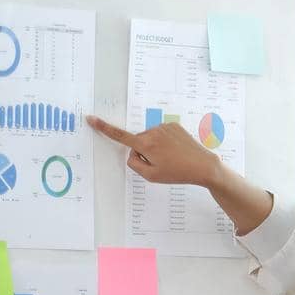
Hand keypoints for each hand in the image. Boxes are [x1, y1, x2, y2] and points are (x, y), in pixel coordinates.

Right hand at [87, 114, 221, 186]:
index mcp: (145, 145)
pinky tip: (177, 150)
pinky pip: (161, 134)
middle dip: (144, 152)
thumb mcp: (151, 175)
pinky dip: (165, 142)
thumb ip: (134, 164)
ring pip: (150, 138)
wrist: (204, 165)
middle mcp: (153, 132)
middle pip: (138, 142)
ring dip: (155, 147)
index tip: (91, 118)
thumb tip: (131, 153)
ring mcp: (164, 127)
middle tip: (162, 163)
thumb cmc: (177, 173)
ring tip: (172, 157)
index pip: (119, 136)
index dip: (103, 128)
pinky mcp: (174, 125)